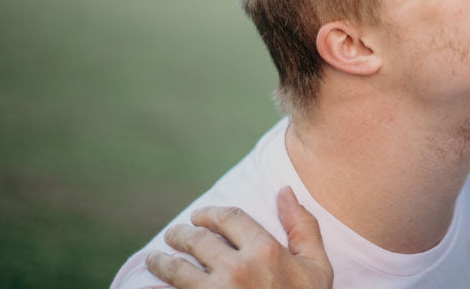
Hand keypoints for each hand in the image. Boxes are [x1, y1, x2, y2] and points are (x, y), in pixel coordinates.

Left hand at [146, 186, 332, 288]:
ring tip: (155, 259)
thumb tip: (285, 190)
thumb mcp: (317, 267)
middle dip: (181, 234)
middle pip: (197, 239)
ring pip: (176, 269)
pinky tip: (152, 288)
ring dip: (161, 261)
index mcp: (265, 251)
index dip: (209, 213)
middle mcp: (237, 269)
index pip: (228, 217)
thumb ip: (303, 227)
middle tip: (173, 235)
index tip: (199, 217)